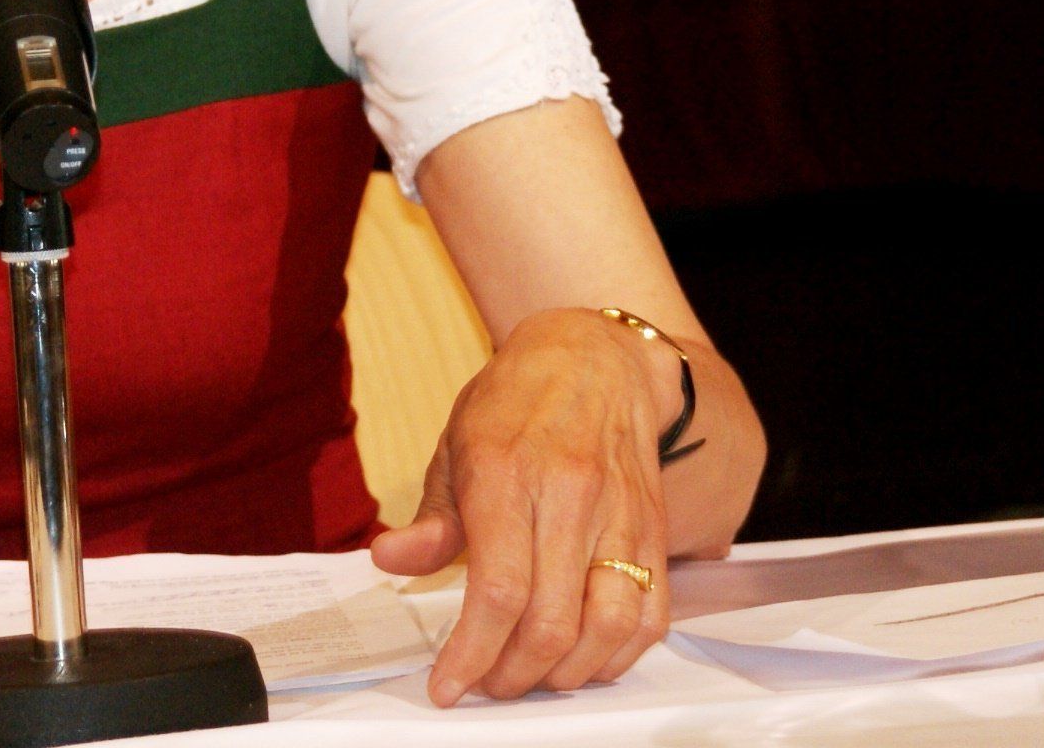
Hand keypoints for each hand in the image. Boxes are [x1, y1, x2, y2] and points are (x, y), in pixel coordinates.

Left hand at [369, 308, 675, 705]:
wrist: (595, 357)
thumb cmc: (516, 403)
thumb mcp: (455, 446)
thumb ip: (430, 518)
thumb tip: (390, 561)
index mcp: (507, 474)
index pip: (498, 589)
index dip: (472, 653)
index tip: (449, 686)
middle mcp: (569, 496)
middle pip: (551, 621)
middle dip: (513, 675)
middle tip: (487, 683)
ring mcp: (620, 514)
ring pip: (610, 625)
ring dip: (568, 673)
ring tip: (534, 676)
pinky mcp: (654, 528)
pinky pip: (652, 612)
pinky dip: (620, 654)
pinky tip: (586, 657)